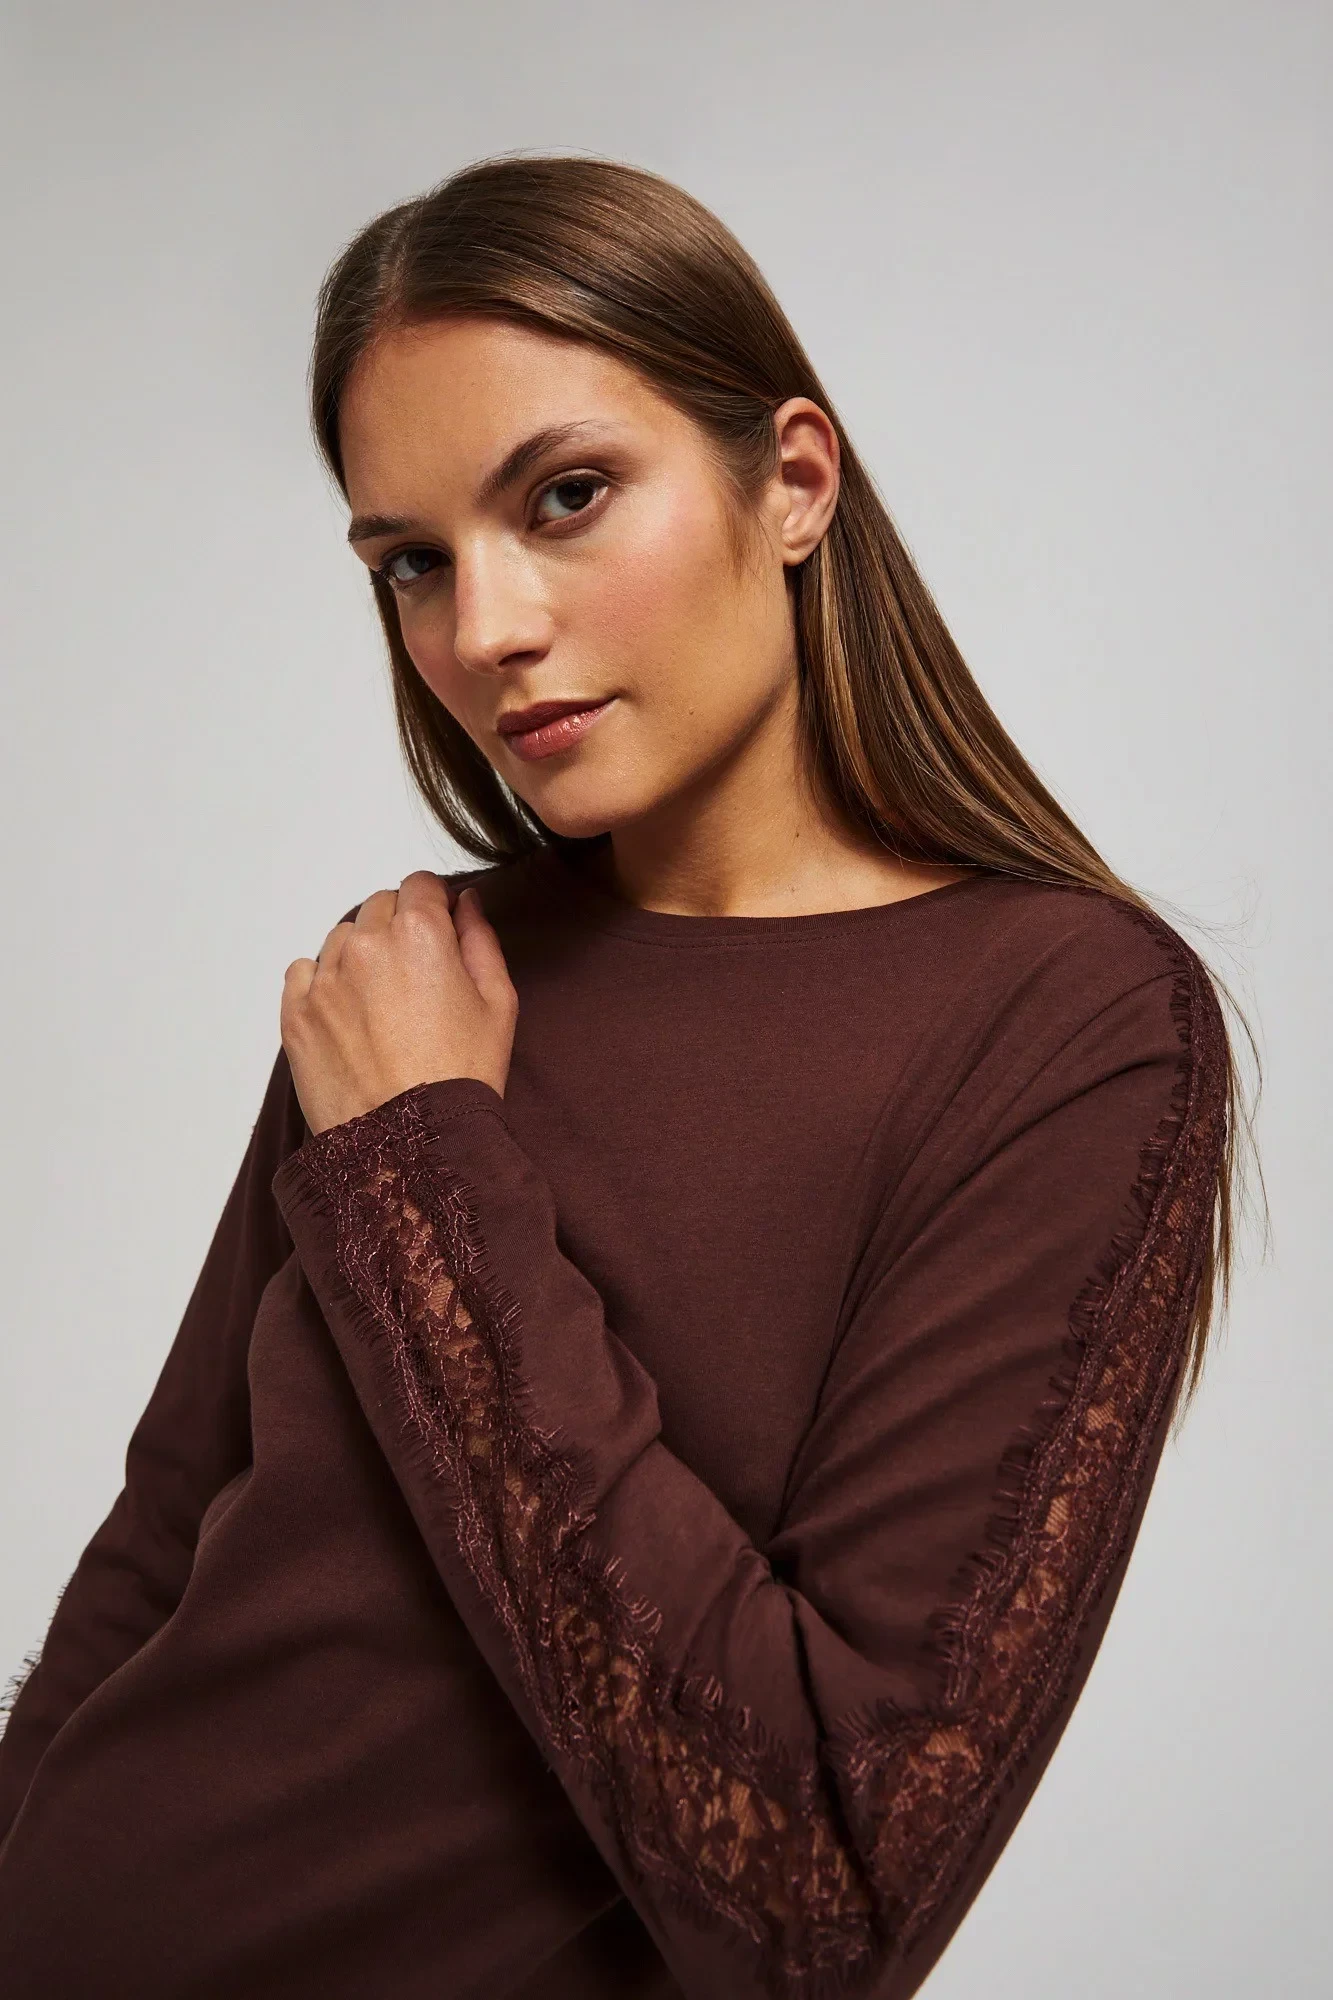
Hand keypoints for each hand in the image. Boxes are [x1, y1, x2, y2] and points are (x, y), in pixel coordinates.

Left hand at [280, 871, 517, 1137]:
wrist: (409, 1143)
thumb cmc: (462, 1075)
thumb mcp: (498, 1004)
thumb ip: (481, 940)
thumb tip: (467, 903)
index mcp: (419, 933)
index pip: (420, 885)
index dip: (435, 905)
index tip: (441, 931)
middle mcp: (364, 944)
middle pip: (379, 906)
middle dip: (399, 926)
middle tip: (417, 974)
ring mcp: (324, 978)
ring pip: (341, 938)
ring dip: (360, 954)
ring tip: (382, 1002)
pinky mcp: (296, 1013)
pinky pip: (304, 972)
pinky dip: (323, 982)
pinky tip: (348, 1013)